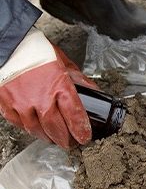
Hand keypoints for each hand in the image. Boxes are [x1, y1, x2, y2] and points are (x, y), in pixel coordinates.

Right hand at [0, 27, 98, 147]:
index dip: (81, 130)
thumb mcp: (65, 63)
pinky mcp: (7, 105)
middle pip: (56, 128)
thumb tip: (94, 91)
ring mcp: (22, 103)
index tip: (85, 138)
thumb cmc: (37, 52)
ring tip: (55, 138)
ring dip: (48, 137)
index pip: (74, 115)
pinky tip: (37, 128)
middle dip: (66, 139)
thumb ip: (79, 80)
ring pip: (37, 130)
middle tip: (71, 143)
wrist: (9, 45)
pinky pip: (20, 124)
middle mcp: (40, 98)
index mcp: (59, 86)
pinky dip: (30, 129)